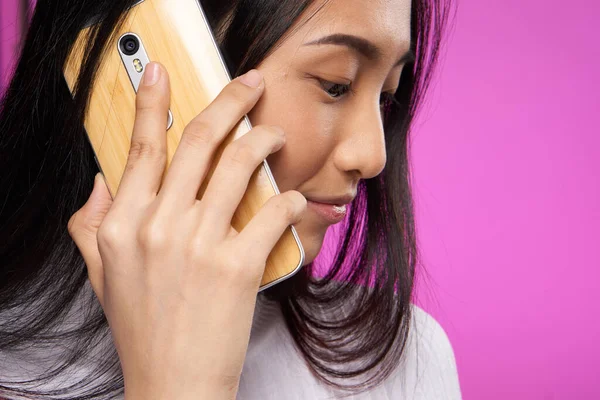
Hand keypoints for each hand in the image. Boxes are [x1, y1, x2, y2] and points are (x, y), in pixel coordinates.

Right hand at [67, 62, 306, 399]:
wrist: (174, 383)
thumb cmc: (144, 329)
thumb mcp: (103, 275)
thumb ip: (92, 224)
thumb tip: (103, 180)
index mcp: (124, 225)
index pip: (142, 148)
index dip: (154, 104)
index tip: (162, 75)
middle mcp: (158, 227)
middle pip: (197, 143)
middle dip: (230, 102)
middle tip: (251, 83)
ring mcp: (199, 245)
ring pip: (239, 165)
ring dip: (264, 140)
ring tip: (276, 135)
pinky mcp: (238, 267)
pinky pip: (272, 213)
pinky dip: (290, 199)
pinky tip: (294, 199)